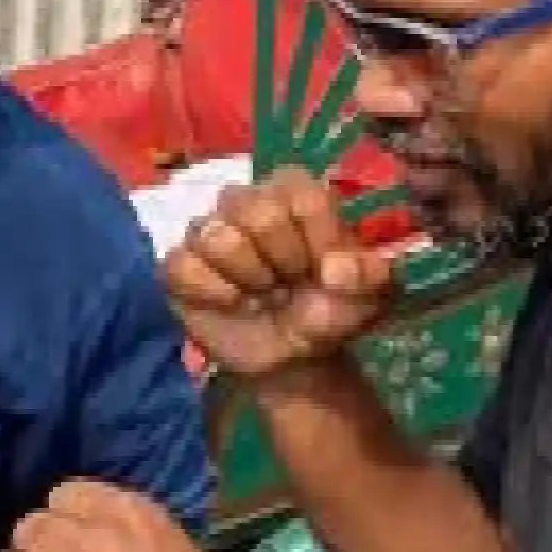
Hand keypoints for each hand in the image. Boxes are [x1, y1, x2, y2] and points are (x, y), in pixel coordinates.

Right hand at [163, 166, 396, 379]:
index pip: (300, 194)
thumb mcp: (372, 297)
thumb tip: (334, 269)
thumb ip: (368, 275)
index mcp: (295, 194)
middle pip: (253, 208)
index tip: (328, 270)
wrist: (293, 357)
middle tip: (291, 283)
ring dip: (248, 278)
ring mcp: (207, 231)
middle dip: (280, 259)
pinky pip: (181, 265)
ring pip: (215, 235)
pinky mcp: (179, 265)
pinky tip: (232, 304)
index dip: (317, 237)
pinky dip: (212, 291)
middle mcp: (247, 202)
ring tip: (263, 294)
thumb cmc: (330, 310)